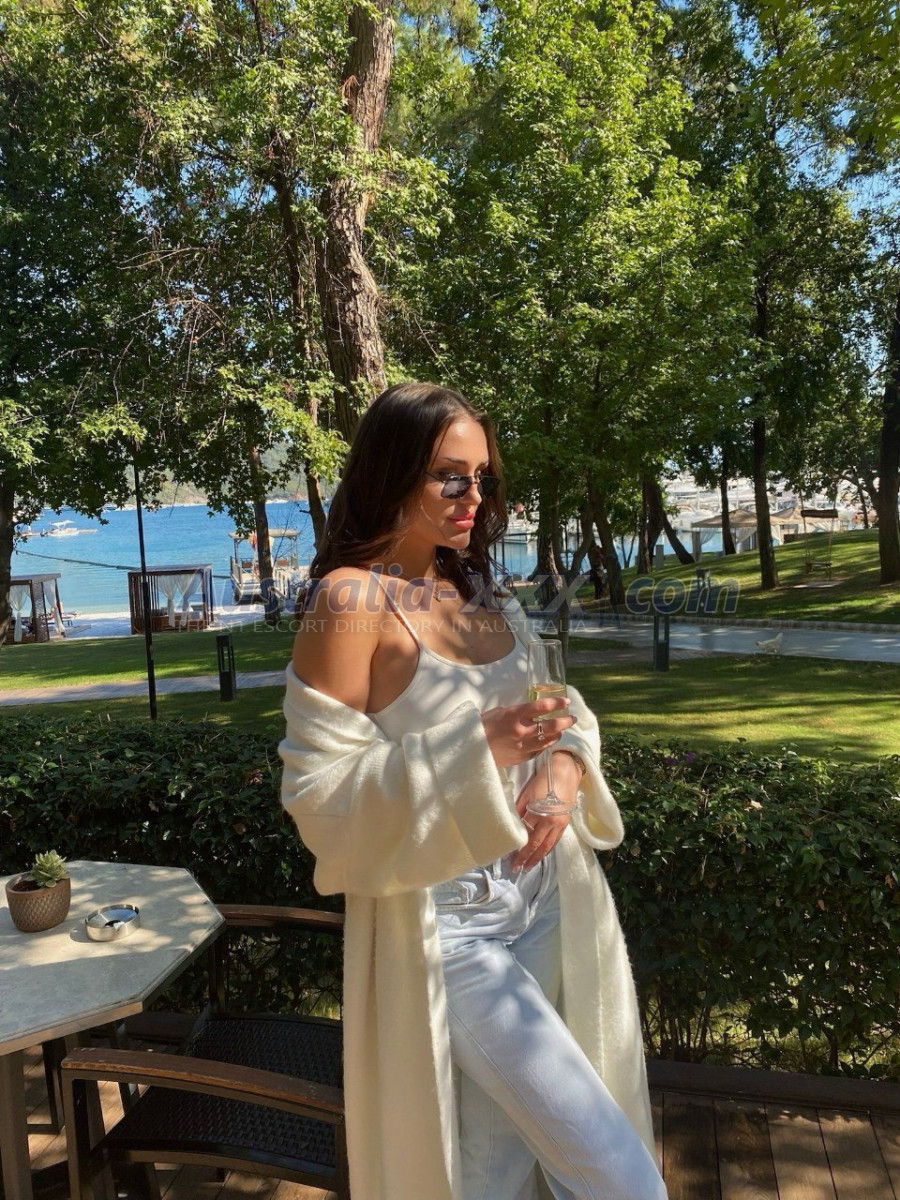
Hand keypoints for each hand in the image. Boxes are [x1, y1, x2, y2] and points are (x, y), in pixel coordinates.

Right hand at [481, 698, 574, 768]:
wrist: (472, 749)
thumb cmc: (483, 727)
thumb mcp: (499, 712)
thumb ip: (517, 711)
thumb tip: (531, 710)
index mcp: (514, 715)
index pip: (541, 707)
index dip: (557, 703)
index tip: (566, 701)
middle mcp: (522, 731)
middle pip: (552, 725)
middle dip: (566, 721)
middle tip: (572, 718)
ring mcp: (523, 746)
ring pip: (550, 739)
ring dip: (559, 733)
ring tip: (562, 729)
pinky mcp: (523, 757)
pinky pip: (540, 749)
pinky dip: (546, 743)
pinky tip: (548, 740)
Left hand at [511, 753, 581, 870]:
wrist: (566, 772)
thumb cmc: (543, 780)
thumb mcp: (527, 793)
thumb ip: (520, 809)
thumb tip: (513, 824)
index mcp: (539, 812)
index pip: (525, 834)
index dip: (517, 847)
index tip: (507, 856)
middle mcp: (550, 821)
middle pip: (536, 844)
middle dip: (525, 858)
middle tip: (516, 869)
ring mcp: (559, 824)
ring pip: (547, 846)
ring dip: (537, 858)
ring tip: (528, 867)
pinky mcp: (565, 823)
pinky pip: (555, 841)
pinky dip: (547, 850)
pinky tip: (541, 855)